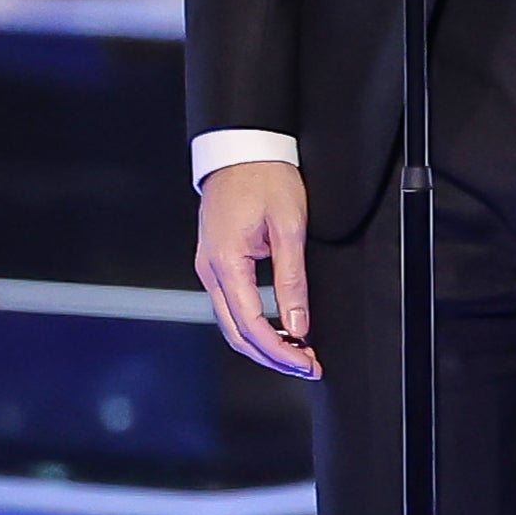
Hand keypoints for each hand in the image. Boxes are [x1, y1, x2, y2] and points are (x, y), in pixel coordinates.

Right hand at [196, 157, 319, 379]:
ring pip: (231, 323)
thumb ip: (292, 279)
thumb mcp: (289, 227)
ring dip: (262, 343)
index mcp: (226, 263)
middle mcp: (210, 270)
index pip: (252, 325)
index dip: (281, 351)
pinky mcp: (215, 261)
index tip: (307, 363)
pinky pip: (230, 305)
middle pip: (236, 333)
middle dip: (271, 357)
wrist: (241, 147)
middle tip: (305, 367)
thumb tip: (298, 323)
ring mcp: (209, 266)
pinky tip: (277, 328)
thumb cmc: (264, 177)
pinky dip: (253, 324)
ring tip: (297, 352)